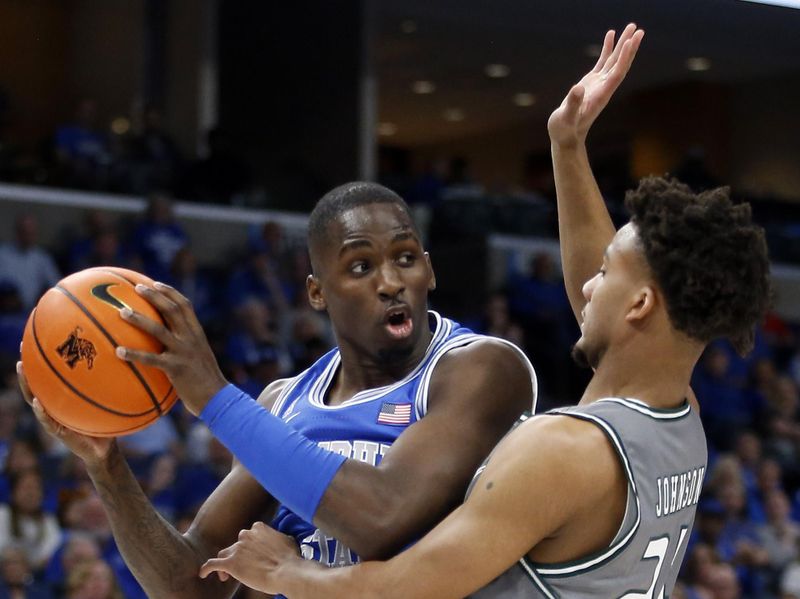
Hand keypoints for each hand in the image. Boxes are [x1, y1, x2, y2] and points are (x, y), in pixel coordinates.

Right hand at [16, 360, 114, 466]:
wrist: (105, 449)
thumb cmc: (106, 422)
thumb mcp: (108, 401)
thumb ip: (109, 386)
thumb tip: (123, 360)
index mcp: (63, 400)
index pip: (49, 379)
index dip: (42, 364)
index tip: (38, 345)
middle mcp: (55, 407)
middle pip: (35, 386)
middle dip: (27, 370)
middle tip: (22, 352)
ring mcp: (53, 419)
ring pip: (33, 400)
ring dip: (26, 385)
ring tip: (22, 370)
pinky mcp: (59, 433)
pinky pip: (48, 421)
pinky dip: (41, 412)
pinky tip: (37, 402)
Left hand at [116, 282, 227, 415]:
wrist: (218, 399)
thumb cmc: (208, 383)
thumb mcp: (200, 359)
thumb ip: (186, 349)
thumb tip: (166, 348)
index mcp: (197, 334)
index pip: (185, 305)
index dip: (170, 292)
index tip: (154, 283)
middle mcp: (191, 339)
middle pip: (172, 309)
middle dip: (154, 296)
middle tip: (136, 287)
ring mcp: (184, 352)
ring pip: (159, 329)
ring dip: (139, 319)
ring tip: (121, 312)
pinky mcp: (176, 368)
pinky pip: (151, 359)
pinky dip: (134, 353)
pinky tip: (118, 351)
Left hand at [198, 522, 301, 593]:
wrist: (287, 571)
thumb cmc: (290, 559)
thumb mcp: (287, 540)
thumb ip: (277, 538)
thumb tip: (279, 540)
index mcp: (259, 528)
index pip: (249, 535)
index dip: (250, 546)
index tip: (254, 555)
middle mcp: (246, 534)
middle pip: (237, 544)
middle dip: (239, 554)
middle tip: (245, 567)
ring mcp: (237, 548)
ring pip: (225, 553)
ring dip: (226, 562)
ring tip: (229, 575)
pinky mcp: (231, 563)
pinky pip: (212, 564)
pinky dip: (206, 569)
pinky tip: (203, 574)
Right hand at [548, 23, 643, 148]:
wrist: (566, 137)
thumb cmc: (565, 131)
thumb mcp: (566, 119)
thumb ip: (572, 105)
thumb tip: (577, 88)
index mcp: (600, 95)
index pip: (616, 73)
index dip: (624, 58)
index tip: (631, 41)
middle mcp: (604, 88)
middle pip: (620, 65)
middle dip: (629, 48)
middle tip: (638, 29)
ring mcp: (599, 84)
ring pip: (614, 61)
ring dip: (623, 44)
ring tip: (631, 27)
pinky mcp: (591, 82)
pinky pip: (603, 62)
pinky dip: (608, 48)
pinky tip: (611, 35)